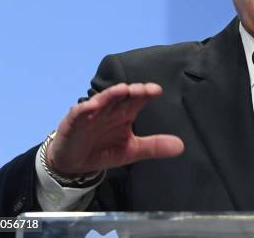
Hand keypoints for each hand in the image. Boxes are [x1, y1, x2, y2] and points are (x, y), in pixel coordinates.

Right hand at [46, 83, 183, 175]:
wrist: (75, 163)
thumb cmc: (104, 149)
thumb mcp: (132, 150)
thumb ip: (154, 146)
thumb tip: (181, 146)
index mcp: (124, 113)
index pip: (137, 99)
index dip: (145, 93)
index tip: (157, 90)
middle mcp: (109, 109)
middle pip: (121, 96)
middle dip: (131, 91)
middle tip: (142, 89)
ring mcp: (91, 114)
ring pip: (101, 100)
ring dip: (110, 94)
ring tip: (121, 90)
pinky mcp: (73, 123)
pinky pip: (78, 114)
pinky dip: (84, 109)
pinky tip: (90, 107)